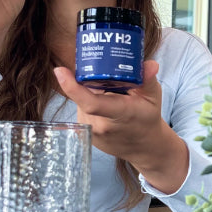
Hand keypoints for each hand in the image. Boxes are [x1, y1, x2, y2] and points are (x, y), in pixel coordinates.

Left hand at [54, 60, 188, 192]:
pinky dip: (91, 103)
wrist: (143, 147)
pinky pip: (83, 110)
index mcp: (117, 114)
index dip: (72, 87)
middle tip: (107, 78)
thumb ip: (147, 79)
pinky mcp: (86, 134)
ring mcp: (91, 132)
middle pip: (85, 95)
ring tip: (112, 96)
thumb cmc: (147, 117)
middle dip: (92, 82)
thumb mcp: (152, 97)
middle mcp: (100, 125)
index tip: (60, 70)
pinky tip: (106, 105)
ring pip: (82, 101)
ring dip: (92, 93)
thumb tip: (150, 64)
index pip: (90, 102)